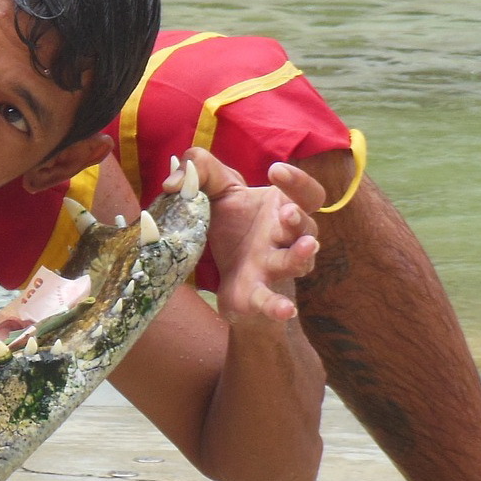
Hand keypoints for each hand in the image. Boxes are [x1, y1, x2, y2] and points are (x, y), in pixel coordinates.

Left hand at [179, 148, 323, 328]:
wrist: (226, 272)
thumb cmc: (231, 224)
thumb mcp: (215, 190)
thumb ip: (200, 171)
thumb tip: (173, 181)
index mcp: (280, 208)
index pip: (306, 193)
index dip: (298, 180)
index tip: (274, 170)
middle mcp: (286, 238)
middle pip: (306, 227)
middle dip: (298, 220)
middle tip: (286, 212)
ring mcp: (275, 267)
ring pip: (297, 262)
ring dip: (301, 256)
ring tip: (307, 248)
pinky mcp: (259, 294)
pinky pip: (273, 300)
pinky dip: (278, 306)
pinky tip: (284, 310)